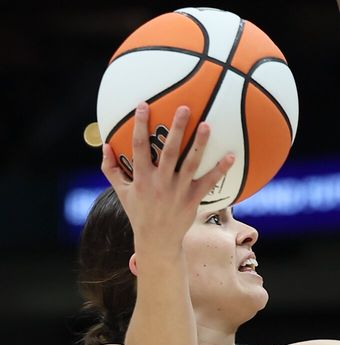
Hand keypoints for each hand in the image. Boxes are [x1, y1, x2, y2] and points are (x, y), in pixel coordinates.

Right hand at [101, 102, 234, 255]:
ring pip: (190, 163)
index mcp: (141, 178)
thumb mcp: (121, 192)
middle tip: (185, 108)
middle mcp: (160, 182)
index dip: (140, 125)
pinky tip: (231, 156)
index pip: (138, 146)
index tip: (143, 104)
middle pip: (169, 151)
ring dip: (199, 144)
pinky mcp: (193, 199)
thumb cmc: (139, 212)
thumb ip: (110, 169)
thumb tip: (105, 145)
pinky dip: (220, 170)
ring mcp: (178, 190)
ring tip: (207, 125)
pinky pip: (208, 182)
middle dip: (176, 129)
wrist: (157, 240)